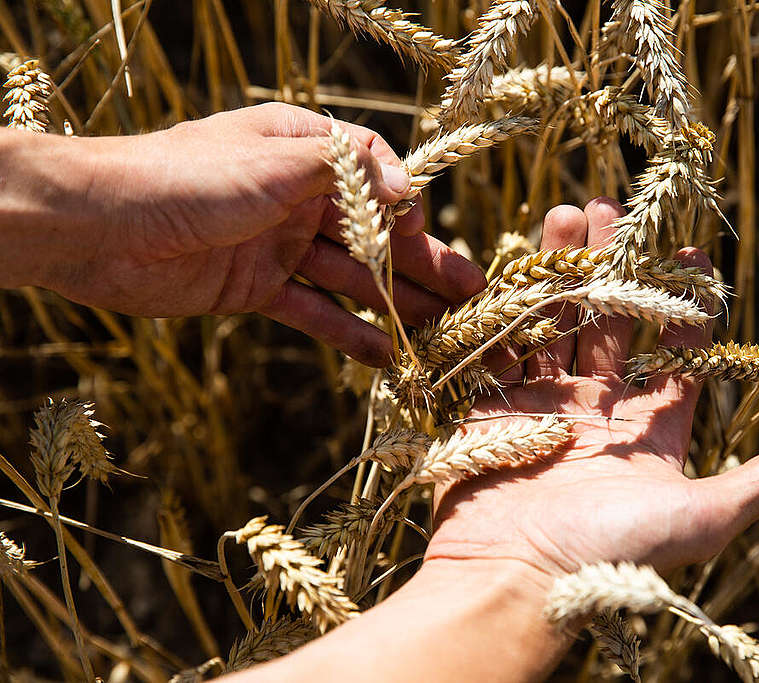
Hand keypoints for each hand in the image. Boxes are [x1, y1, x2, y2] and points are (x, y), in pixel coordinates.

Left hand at [29, 103, 484, 365]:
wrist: (99, 228)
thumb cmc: (187, 178)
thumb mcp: (276, 159)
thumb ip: (347, 172)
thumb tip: (409, 190)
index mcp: (301, 151)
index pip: (373, 174)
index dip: (405, 206)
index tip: (420, 232)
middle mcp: (295, 197)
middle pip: (373, 233)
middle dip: (423, 264)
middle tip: (474, 296)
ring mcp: (278, 245)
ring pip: (352, 278)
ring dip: (398, 304)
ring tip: (446, 334)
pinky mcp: (256, 289)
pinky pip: (315, 313)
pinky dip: (349, 334)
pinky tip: (389, 357)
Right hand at [425, 197, 758, 585]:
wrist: (511, 578)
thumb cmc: (609, 552)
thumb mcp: (697, 519)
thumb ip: (756, 485)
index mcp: (650, 432)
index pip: (676, 355)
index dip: (687, 306)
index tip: (693, 252)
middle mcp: (599, 412)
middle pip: (612, 323)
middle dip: (616, 265)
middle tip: (615, 209)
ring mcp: (544, 404)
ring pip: (558, 321)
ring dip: (564, 268)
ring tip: (571, 211)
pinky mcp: (493, 406)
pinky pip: (505, 344)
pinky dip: (513, 303)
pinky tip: (522, 258)